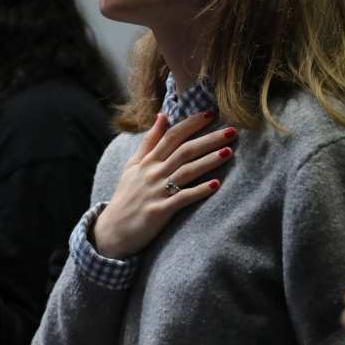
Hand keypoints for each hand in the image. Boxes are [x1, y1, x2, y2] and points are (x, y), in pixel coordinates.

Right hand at [92, 111, 235, 257]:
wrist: (112, 231)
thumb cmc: (126, 197)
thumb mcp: (132, 165)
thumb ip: (149, 141)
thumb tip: (162, 116)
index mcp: (148, 161)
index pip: (172, 136)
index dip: (192, 123)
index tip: (211, 113)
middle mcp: (153, 173)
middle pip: (184, 151)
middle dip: (209, 139)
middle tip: (232, 131)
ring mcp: (156, 192)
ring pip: (186, 171)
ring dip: (208, 161)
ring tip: (229, 152)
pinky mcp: (159, 211)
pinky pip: (182, 198)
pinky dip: (198, 191)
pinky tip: (215, 185)